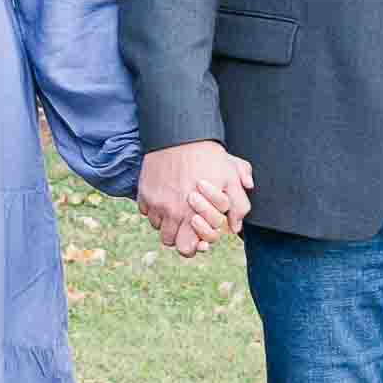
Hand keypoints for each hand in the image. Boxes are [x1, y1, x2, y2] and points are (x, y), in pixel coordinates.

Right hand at [138, 139, 251, 256]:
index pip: (186, 249)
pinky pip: (146, 210)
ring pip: (156, 225)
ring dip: (166, 220)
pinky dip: (154, 206)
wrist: (180, 133)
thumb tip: (236, 226)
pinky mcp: (143, 191)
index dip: (193, 245)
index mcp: (192, 215)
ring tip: (177, 205)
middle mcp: (171, 213)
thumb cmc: (208, 156)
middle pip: (168, 241)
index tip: (198, 232)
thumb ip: (239, 206)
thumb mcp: (231, 178)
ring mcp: (155, 202)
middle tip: (186, 220)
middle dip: (178, 234)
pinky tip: (165, 194)